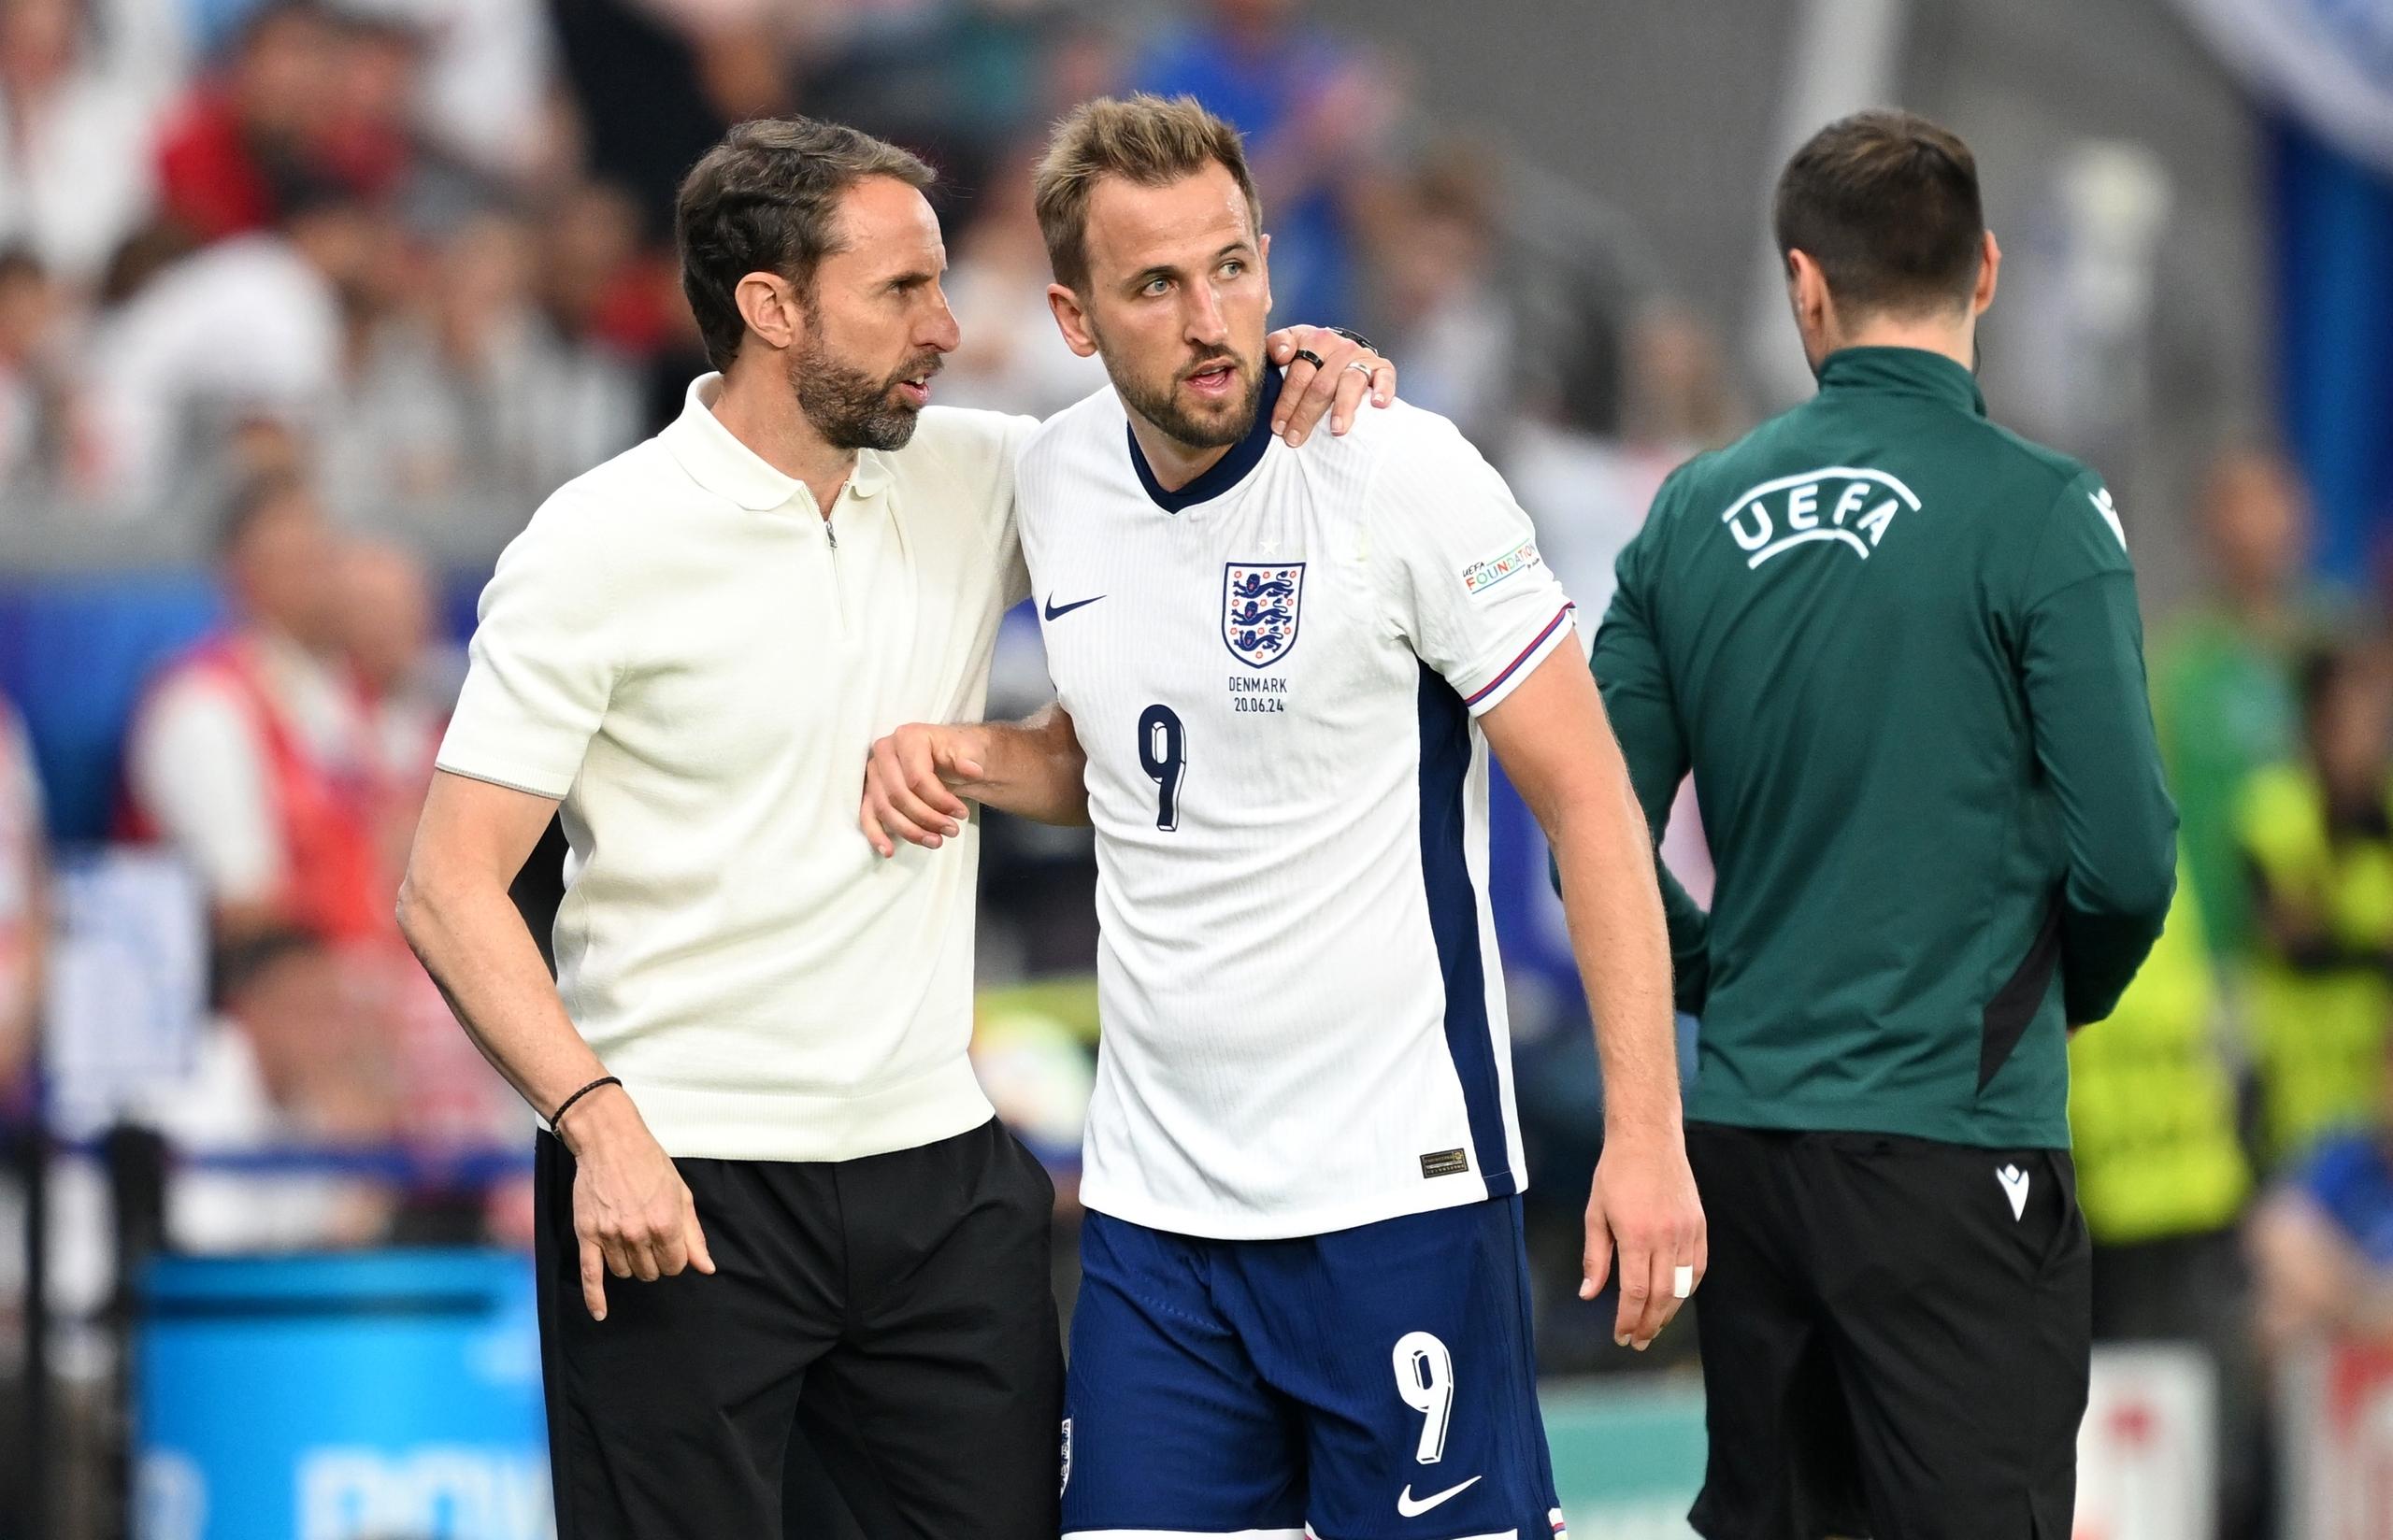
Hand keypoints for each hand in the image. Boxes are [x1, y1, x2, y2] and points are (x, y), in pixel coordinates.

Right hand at [562, 1086, 715, 1320]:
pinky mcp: (587, 1235)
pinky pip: (590, 1275)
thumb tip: (706, 1268)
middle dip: (654, 1261)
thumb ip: (693, 1235)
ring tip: (631, 1240)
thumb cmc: (649, 1164)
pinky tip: (600, 1313)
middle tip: (649, 1238)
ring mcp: (610, 1236)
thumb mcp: (681, 1194)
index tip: (670, 1245)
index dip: (675, 1258)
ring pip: (625, 1273)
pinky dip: (595, 1298)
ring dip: (631, 1264)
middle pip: (650, 1272)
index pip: (675, 1266)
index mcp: (665, 1223)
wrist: (609, 1142)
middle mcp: (638, 1233)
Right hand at [861, 722, 987, 856]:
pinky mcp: (871, 792)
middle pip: (899, 796)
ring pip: (885, 810)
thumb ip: (968, 759)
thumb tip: (973, 770)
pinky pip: (867, 815)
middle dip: (927, 818)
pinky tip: (888, 851)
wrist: (949, 757)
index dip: (939, 800)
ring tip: (936, 842)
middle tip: (952, 831)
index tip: (961, 814)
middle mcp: (884, 752)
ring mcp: (874, 773)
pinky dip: (876, 835)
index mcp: (907, 737)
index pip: (917, 778)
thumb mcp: (969, 751)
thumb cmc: (957, 753)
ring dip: (911, 831)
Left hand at [1265, 325, 1394, 446]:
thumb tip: (1281, 354)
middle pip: (1321, 385)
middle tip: (1295, 439)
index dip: (1286, 402)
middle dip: (1306, 415)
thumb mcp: (1290, 343)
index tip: (1278, 427)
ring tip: (1336, 430)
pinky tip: (1377, 404)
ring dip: (1343, 407)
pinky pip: (1385, 377)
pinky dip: (1383, 390)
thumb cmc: (1310, 352)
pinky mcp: (1381, 367)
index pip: (1298, 375)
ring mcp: (1360, 357)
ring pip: (1350, 383)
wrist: (1341, 348)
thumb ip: (1277, 345)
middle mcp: (1338, 347)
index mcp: (1313, 341)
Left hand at [1580, 1129, 1705, 1350]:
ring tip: (1653, 1327)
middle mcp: (1666, 1237)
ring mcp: (1687, 1231)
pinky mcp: (1700, 1225)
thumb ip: (1595, 1258)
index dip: (1628, 1320)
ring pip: (1683, 1286)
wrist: (1649, 1138)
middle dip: (1649, 1325)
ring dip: (1668, 1312)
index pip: (1635, 1292)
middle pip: (1661, 1296)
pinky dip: (1687, 1289)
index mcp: (1636, 1235)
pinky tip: (1674, 1299)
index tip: (1621, 1336)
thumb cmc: (1615, 1173)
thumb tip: (1589, 1295)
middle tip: (1637, 1342)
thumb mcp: (1595, 1214)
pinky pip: (1699, 1268)